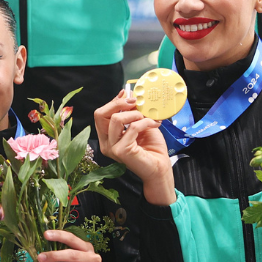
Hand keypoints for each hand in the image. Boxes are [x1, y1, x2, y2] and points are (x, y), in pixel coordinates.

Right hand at [95, 91, 174, 205]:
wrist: (161, 169)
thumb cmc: (152, 148)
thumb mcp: (140, 124)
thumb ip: (132, 112)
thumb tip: (127, 93)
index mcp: (107, 137)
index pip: (101, 114)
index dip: (113, 102)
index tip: (126, 94)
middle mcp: (105, 143)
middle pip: (100, 114)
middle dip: (118, 103)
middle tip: (135, 102)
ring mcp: (111, 148)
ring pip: (115, 119)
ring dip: (134, 114)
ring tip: (146, 117)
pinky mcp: (121, 151)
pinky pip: (132, 128)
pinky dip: (145, 122)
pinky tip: (154, 124)